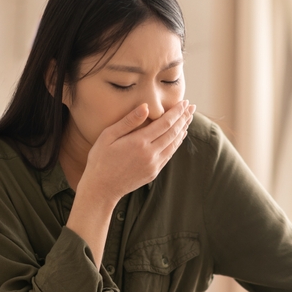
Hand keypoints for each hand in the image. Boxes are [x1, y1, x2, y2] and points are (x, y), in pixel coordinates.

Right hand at [80, 100, 195, 202]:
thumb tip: (146, 106)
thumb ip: (128, 121)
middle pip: (173, 132)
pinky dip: (177, 143)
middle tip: (192, 107)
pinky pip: (169, 155)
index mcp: (139, 142)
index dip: (176, 112)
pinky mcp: (153, 173)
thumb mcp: (108, 136)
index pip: (165, 123)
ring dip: (183, 130)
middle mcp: (150, 154)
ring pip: (174, 144)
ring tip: (188, 118)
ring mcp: (154, 165)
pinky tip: (179, 136)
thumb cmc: (100, 160)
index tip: (184, 102)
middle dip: (184, 118)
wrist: (101, 189)